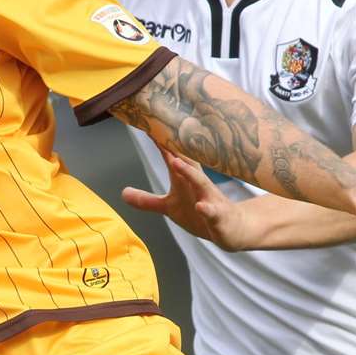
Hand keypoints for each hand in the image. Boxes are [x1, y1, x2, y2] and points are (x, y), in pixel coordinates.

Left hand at [123, 146, 257, 250]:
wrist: (233, 228)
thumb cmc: (201, 211)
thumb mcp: (170, 208)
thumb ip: (147, 201)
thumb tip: (123, 193)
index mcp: (187, 179)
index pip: (173, 158)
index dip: (160, 144)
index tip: (147, 126)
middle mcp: (199, 184)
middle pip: (187, 163)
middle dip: (173, 150)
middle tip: (159, 134)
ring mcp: (210, 199)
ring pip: (201, 183)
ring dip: (189, 173)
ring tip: (176, 163)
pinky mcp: (218, 216)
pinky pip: (213, 212)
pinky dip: (207, 209)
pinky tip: (201, 207)